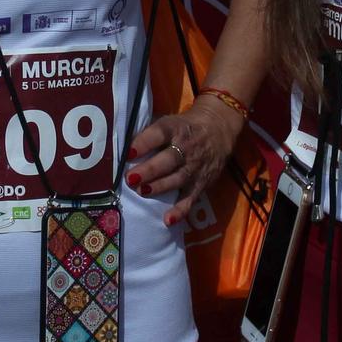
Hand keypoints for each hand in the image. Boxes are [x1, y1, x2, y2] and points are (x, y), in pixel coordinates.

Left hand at [127, 92, 244, 226]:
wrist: (219, 128)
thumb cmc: (184, 127)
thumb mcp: (170, 121)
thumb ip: (150, 132)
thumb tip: (123, 147)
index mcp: (176, 128)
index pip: (160, 133)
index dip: (144, 143)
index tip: (128, 153)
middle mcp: (186, 147)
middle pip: (168, 160)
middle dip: (149, 170)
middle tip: (130, 178)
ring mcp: (195, 167)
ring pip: (177, 179)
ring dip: (159, 187)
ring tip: (141, 192)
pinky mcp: (201, 183)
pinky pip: (190, 198)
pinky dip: (180, 211)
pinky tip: (168, 220)